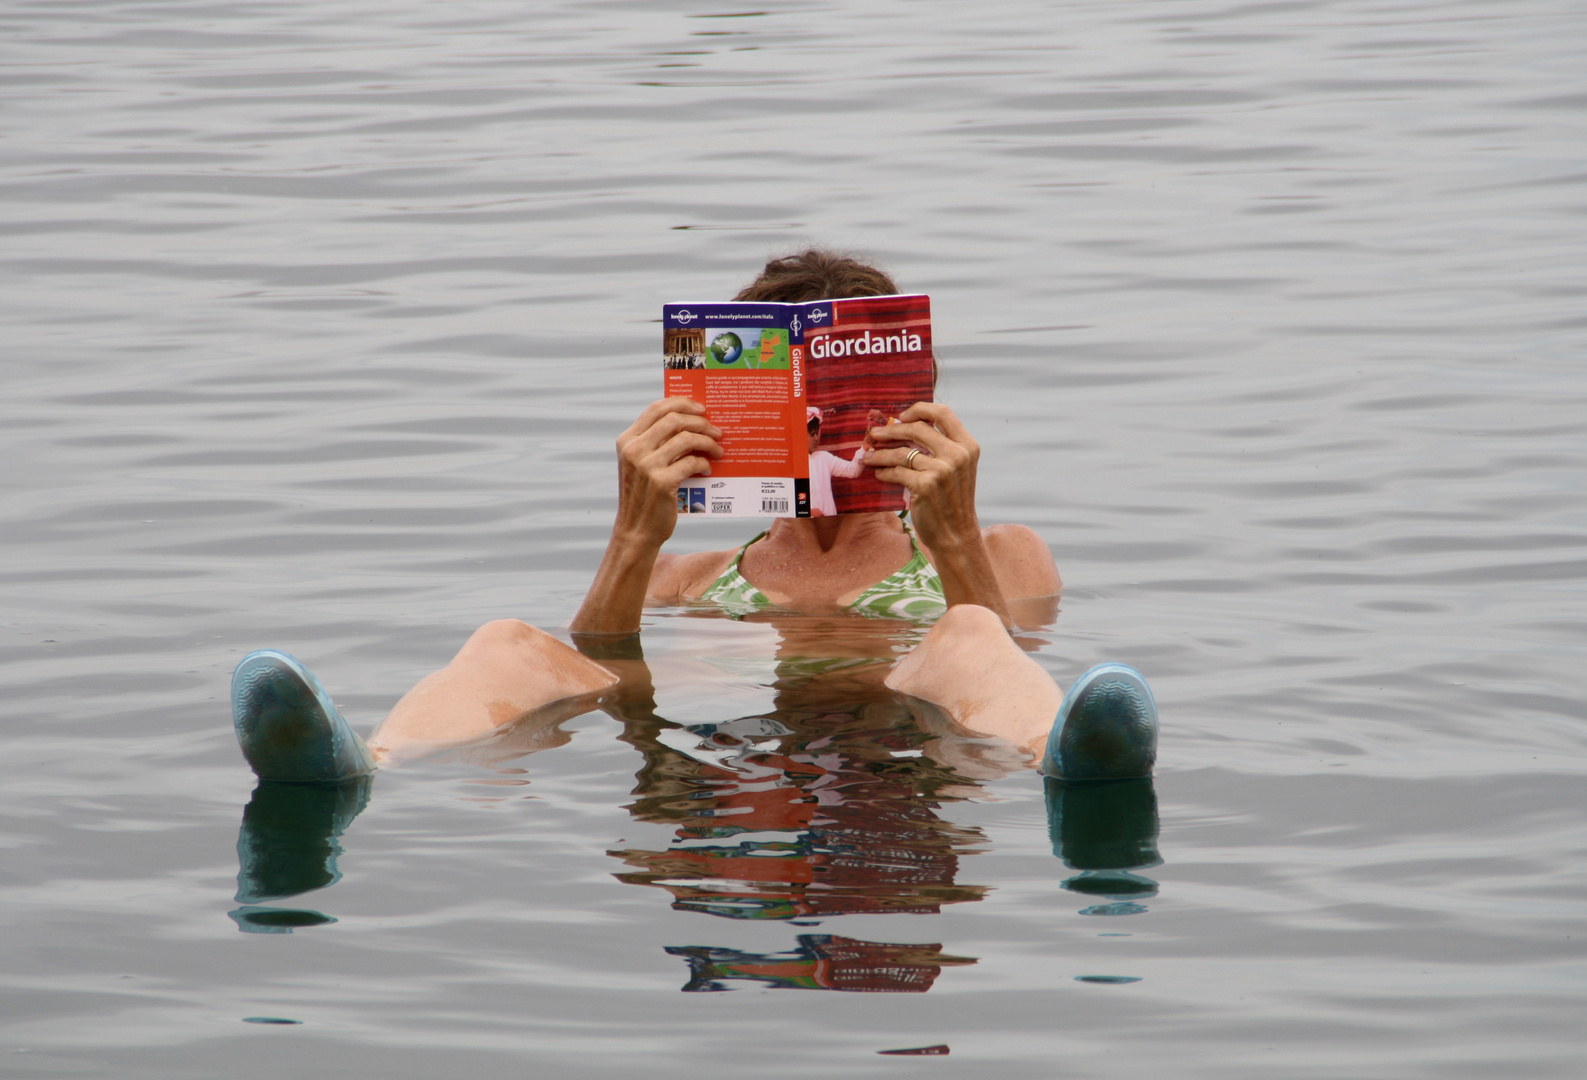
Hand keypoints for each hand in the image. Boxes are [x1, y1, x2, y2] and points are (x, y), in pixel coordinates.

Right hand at [613, 397, 722, 547]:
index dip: (682, 403)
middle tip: (716, 431)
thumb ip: (656, 443)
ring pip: (686, 439)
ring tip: (718, 450)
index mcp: (628, 440)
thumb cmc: (644, 496)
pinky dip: (704, 463)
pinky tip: (708, 469)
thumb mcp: (640, 465)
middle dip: (701, 422)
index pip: (657, 408)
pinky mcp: (661, 482)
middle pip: (675, 419)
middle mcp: (634, 450)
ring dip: (708, 442)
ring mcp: (646, 466)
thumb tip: (690, 422)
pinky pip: (692, 462)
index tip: (701, 409)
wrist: (637, 530)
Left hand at [864, 402, 981, 552]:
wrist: (956, 535)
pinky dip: (883, 472)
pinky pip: (896, 472)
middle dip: (891, 430)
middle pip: (916, 428)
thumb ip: (940, 447)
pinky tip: (879, 474)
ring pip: (901, 452)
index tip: (901, 416)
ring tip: (869, 457)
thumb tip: (903, 426)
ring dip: (880, 454)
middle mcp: (957, 455)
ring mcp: (941, 470)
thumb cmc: (951, 500)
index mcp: (967, 446)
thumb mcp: (957, 469)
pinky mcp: (925, 486)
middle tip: (874, 434)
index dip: (919, 409)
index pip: (943, 413)